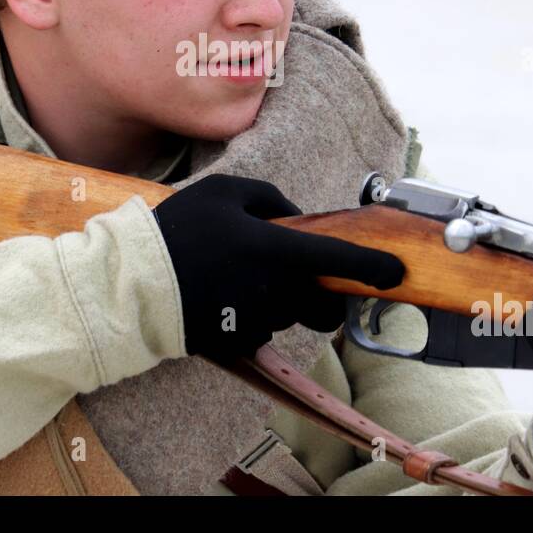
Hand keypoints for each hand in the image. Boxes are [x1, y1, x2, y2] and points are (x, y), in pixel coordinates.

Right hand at [153, 173, 404, 362]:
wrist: (135, 284)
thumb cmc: (180, 230)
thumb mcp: (224, 192)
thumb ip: (270, 198)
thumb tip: (298, 217)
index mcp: (274, 250)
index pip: (338, 260)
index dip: (373, 267)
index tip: (396, 273)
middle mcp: (274, 291)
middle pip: (325, 306)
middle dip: (326, 295)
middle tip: (306, 276)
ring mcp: (257, 320)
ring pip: (293, 317)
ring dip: (286, 301)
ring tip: (243, 277)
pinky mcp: (240, 340)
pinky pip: (264, 329)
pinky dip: (256, 314)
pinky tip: (227, 296)